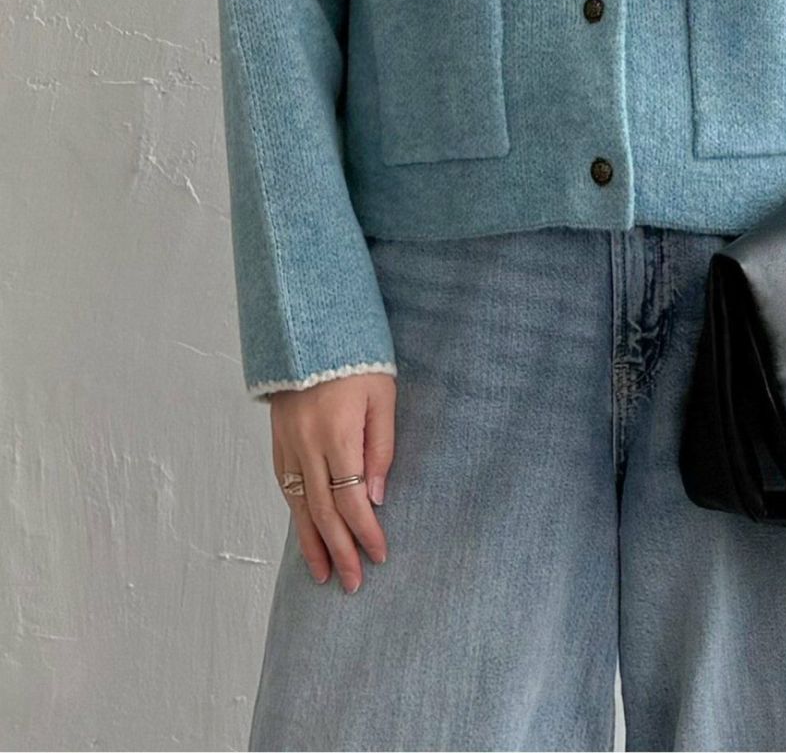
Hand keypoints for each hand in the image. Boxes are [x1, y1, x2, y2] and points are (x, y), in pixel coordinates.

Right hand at [269, 372, 395, 591]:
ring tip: (322, 575)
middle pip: (324, 512)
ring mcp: (288, 444)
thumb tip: (376, 498)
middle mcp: (308, 445)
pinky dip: (295, 514)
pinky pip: (286, 486)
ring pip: (299, 505)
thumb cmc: (357, 359)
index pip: (352, 500)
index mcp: (338, 435)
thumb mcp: (383, 397)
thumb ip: (381, 448)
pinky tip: (304, 532)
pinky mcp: (278, 440)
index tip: (379, 555)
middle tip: (352, 583)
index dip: (365, 532)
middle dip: (339, 551)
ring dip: (311, 543)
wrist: (310, 328)